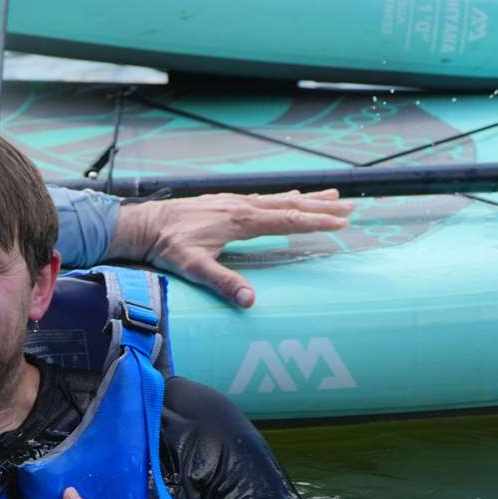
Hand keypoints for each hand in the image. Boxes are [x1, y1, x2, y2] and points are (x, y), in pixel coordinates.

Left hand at [110, 189, 352, 306]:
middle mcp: (242, 206)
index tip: (342, 224)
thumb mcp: (194, 267)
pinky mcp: (225, 202)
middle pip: (290, 205)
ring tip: (332, 197)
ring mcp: (234, 201)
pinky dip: (282, 198)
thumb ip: (223, 283)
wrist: (146, 225)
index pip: (288, 221)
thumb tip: (250, 301)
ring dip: (307, 199)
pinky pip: (263, 198)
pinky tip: (286, 199)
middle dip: (322, 208)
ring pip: (278, 199)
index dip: (317, 222)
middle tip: (351, 207)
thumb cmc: (168, 246)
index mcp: (240, 220)